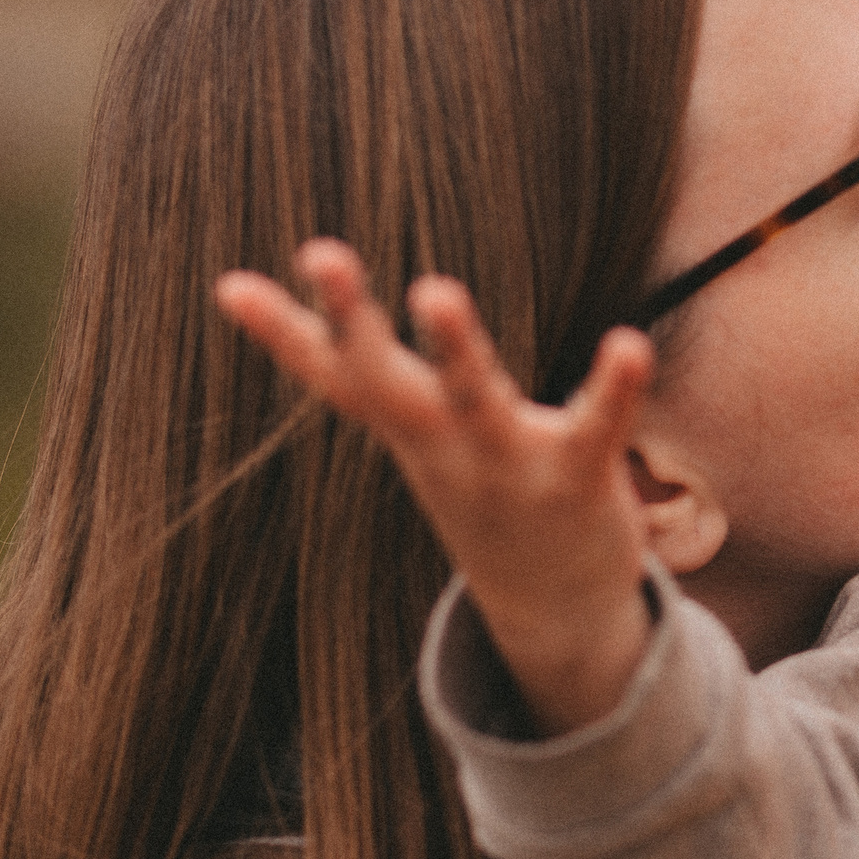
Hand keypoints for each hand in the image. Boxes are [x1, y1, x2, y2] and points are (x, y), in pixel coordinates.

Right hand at [214, 238, 656, 734]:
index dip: (282, 333)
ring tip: (433, 290)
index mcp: (409, 428)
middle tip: (320, 251)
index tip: (229, 285)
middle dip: (353, 319)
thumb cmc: (482, 488)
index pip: (333, 376)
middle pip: (386, 380)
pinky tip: (629, 343)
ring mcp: (507, 465)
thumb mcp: (418, 431)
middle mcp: (444, 446)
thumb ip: (367, 374)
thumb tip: (281, 319)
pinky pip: (597, 426)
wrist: (554, 606)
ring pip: (474, 401)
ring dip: (454, 348)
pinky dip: (613, 387)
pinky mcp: (578, 478)